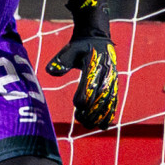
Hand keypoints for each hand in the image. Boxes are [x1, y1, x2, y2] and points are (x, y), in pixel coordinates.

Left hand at [45, 0, 117, 130]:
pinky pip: (113, 101)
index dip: (85, 95)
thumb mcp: (70, 49)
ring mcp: (112, 79)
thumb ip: (61, 60)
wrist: (98, 38)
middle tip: (80, 120)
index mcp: (95, 64)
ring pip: (108, 100)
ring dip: (99, 115)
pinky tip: (103, 126)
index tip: (76, 105)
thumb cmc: (81, 45)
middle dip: (92, 110)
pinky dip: (109, 114)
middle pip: (101, 95)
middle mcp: (106, 72)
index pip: (91, 82)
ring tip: (88, 125)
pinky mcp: (113, 85)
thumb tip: (50, 70)